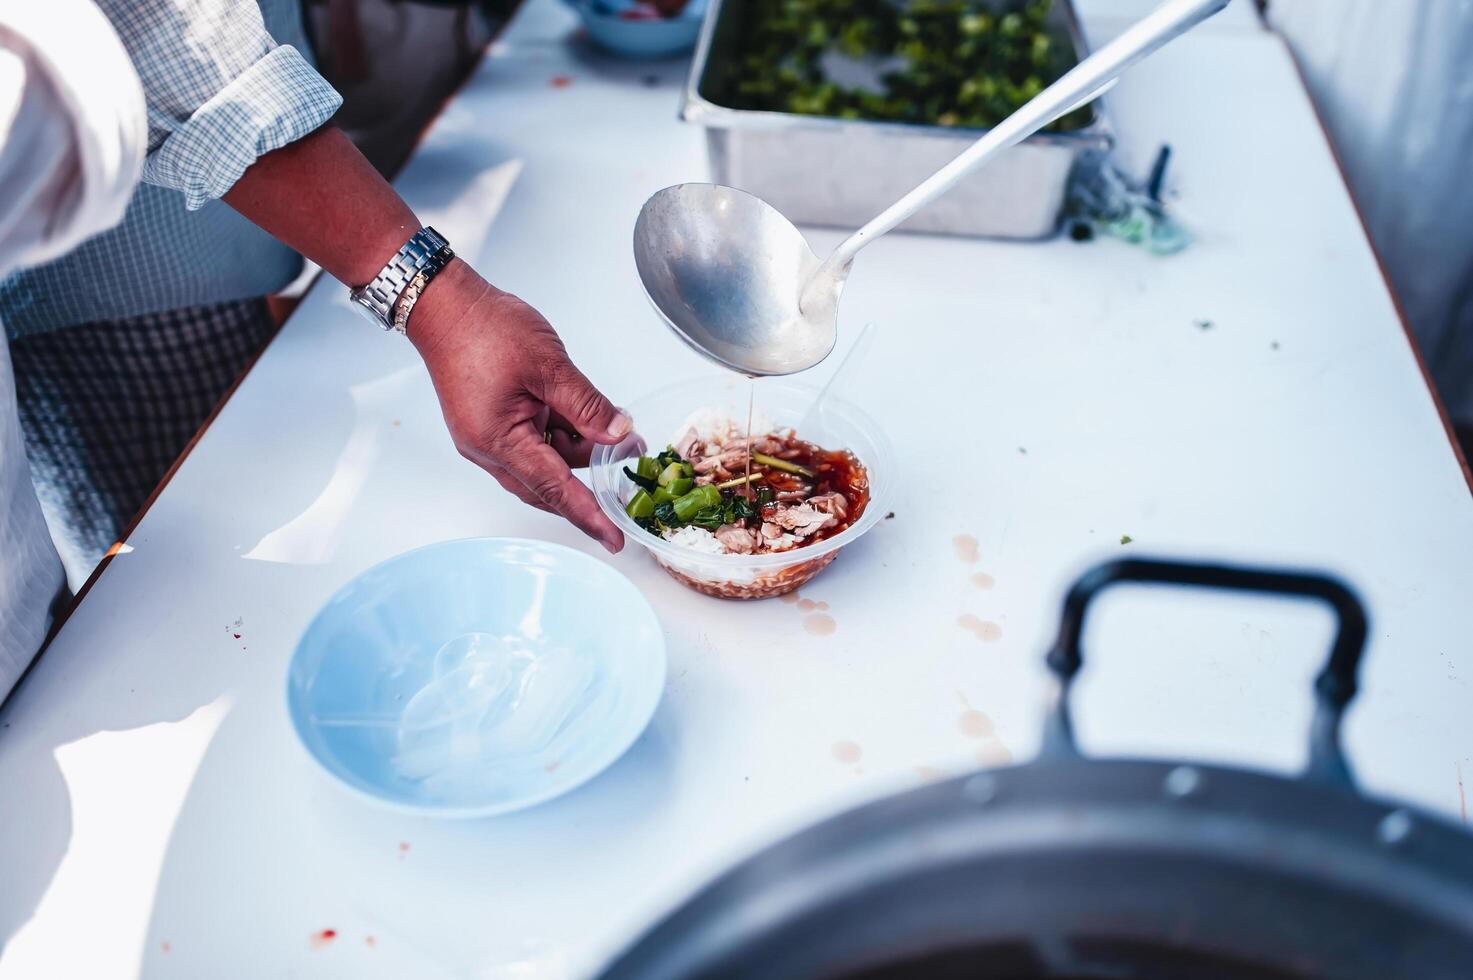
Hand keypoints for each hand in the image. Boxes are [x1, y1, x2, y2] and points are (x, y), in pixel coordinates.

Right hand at [406, 258, 628, 552]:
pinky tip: (580, 421)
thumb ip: (588, 406)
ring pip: (542, 463)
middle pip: (548, 483)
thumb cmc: (486, 329)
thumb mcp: (550, 366)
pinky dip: (558, 438)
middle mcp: (487, 450)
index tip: (614, 540)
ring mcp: (485, 439)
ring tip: (610, 429)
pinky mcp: (488, 426)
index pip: (555, 489)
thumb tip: (619, 434)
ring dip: (575, 451)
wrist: (445, 305)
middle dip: (588, 477)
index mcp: (499, 441)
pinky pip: (530, 446)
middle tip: (627, 462)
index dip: (589, 516)